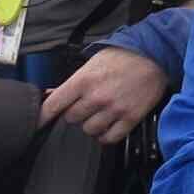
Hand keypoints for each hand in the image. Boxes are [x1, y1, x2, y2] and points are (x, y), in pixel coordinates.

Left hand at [40, 47, 172, 145]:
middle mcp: (96, 97)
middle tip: (83, 106)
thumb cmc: (123, 56)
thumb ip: (72, 82)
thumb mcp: (91, 63)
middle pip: (71, 119)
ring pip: (89, 130)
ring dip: (90, 125)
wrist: (154, 55)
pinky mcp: (130, 118)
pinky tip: (108, 125)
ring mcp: (114, 109)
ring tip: (98, 114)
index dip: (43, 116)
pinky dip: (106, 135)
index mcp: (83, 81)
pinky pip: (109, 138)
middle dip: (74, 114)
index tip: (39, 123)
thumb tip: (52, 95)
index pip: (53, 105)